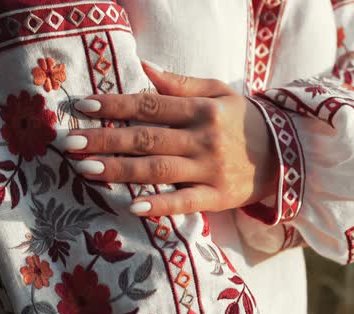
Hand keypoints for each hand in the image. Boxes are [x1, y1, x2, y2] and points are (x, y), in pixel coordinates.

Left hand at [63, 61, 277, 216]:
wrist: (284, 154)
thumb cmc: (242, 120)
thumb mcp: (218, 93)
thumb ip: (180, 83)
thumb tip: (142, 67)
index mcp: (201, 110)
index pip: (149, 105)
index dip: (114, 106)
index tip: (82, 106)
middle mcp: (203, 138)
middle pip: (146, 138)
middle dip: (105, 140)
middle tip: (69, 143)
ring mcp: (210, 169)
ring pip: (159, 169)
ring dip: (120, 170)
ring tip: (86, 169)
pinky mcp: (217, 196)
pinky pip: (185, 202)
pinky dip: (160, 204)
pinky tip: (132, 205)